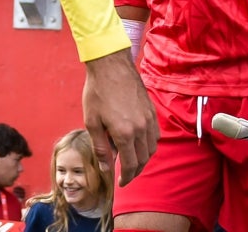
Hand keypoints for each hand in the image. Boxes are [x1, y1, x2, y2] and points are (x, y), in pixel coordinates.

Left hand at [82, 50, 157, 184]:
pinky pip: (155, 135)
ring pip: (152, 148)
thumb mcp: (92, 121)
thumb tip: (107, 168)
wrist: (110, 65)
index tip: (121, 183)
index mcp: (124, 133)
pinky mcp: (152, 111)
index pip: (131, 165)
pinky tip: (139, 144)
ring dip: (143, 158)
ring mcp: (149, 119)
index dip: (127, 177)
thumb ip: (100, 147)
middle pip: (144, 159)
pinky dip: (149, 144)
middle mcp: (141, 128)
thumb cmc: (97, 91)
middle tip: (126, 175)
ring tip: (132, 161)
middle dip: (135, 171)